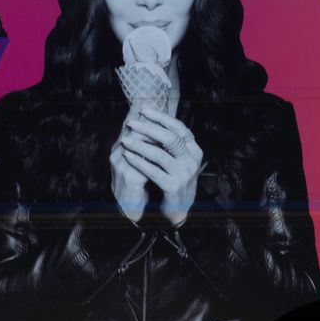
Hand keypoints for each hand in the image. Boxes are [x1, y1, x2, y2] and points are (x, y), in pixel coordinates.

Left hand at [116, 104, 203, 227]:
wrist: (179, 210)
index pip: (179, 128)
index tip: (144, 110)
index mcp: (195, 150)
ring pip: (159, 154)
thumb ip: (171, 143)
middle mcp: (192, 160)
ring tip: (125, 140)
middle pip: (170, 138)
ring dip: (139, 145)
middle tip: (131, 123)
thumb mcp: (179, 160)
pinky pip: (152, 171)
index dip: (162, 117)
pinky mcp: (173, 186)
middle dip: (149, 128)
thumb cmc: (175, 180)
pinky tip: (128, 156)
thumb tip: (154, 118)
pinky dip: (138, 162)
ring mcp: (184, 174)